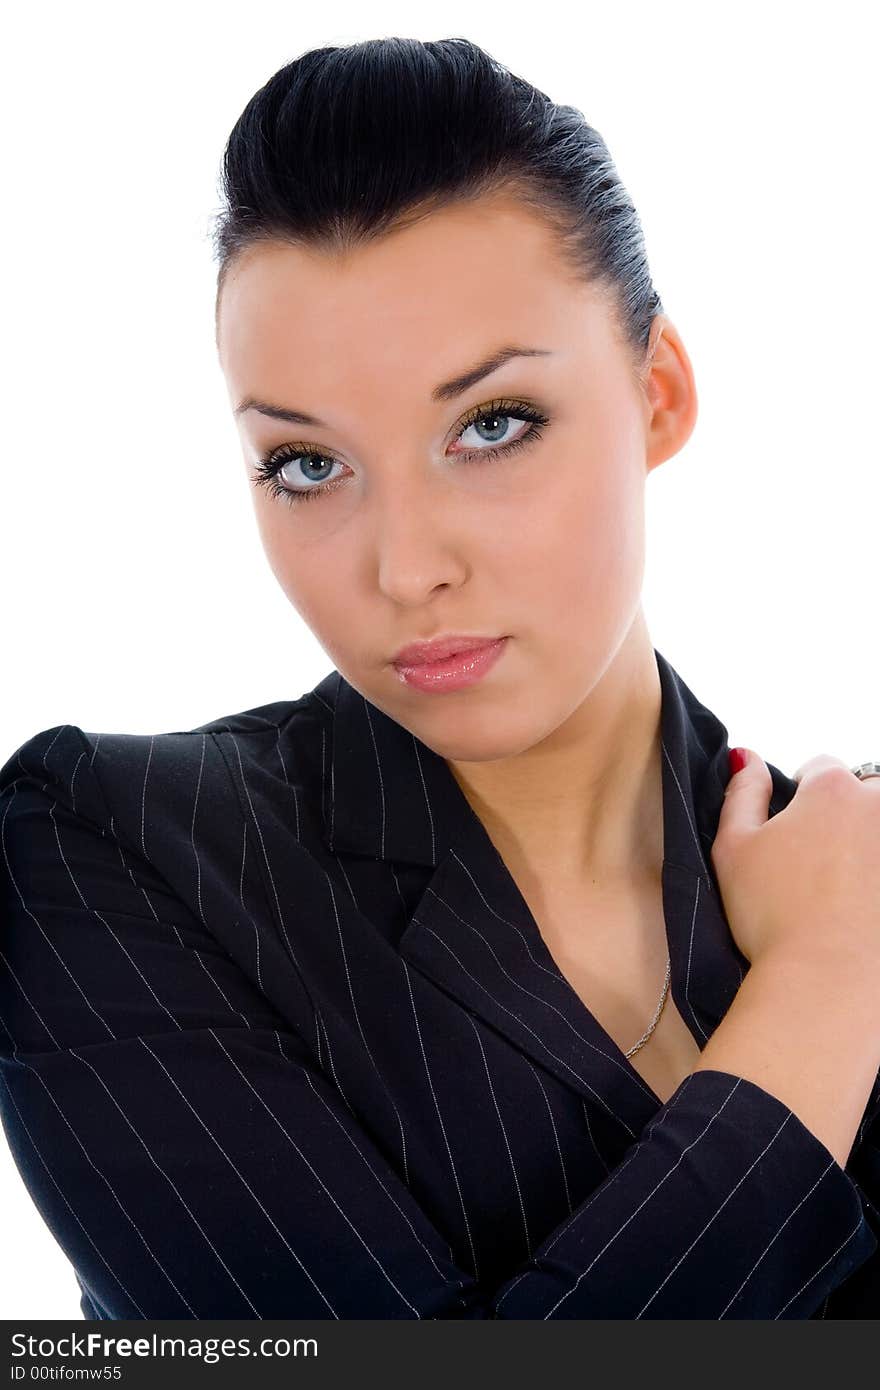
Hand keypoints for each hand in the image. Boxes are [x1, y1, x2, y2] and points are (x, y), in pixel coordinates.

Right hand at [710, 749, 879, 976]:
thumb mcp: (732, 849)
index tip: (791, 832)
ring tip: (848, 887)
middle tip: (820, 863)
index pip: (819, 767)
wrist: (828, 985)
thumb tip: (747, 758)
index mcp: (833, 789)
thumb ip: (741, 794)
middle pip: (866, 791)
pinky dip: (875, 882)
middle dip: (846, 815)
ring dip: (869, 844)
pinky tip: (862, 907)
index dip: (799, 795)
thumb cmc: (773, 917)